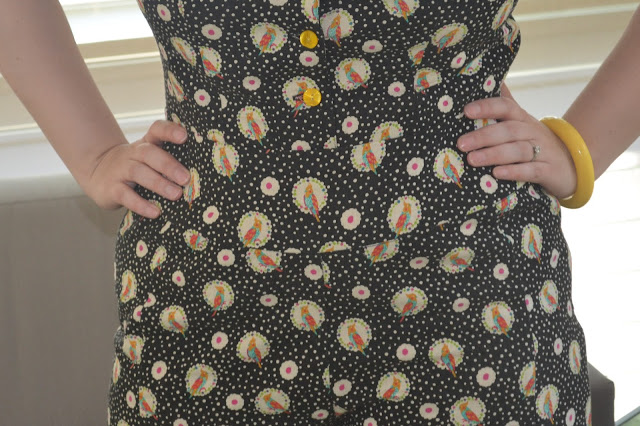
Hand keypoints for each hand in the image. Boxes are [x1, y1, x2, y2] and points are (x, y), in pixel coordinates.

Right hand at [84, 120, 190, 218]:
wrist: (97, 172)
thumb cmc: (136, 166)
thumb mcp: (149, 158)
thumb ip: (169, 159)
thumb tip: (202, 174)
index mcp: (146, 143)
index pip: (157, 130)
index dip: (169, 131)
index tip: (184, 136)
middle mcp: (132, 153)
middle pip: (149, 153)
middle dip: (169, 165)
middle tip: (186, 178)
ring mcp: (120, 170)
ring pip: (138, 172)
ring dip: (159, 184)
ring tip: (176, 194)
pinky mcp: (111, 188)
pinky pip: (126, 195)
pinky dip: (141, 204)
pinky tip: (155, 212)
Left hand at [457, 82, 576, 199]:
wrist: (572, 165)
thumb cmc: (535, 142)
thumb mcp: (521, 122)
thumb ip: (505, 104)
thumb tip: (487, 79)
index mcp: (522, 119)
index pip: (506, 107)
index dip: (487, 107)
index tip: (466, 111)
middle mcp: (533, 132)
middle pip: (509, 130)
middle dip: (483, 136)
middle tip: (461, 143)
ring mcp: (542, 151)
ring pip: (518, 150)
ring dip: (493, 154)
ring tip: (471, 159)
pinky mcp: (548, 171)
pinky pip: (531, 171)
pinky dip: (514, 172)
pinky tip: (497, 173)